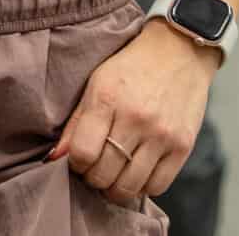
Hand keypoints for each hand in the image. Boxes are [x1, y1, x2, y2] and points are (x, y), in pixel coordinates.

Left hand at [50, 19, 217, 203]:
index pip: (83, 153)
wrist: (179, 50)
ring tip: (115, 174)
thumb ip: (76, 123)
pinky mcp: (183, 146)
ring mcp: (162, 134)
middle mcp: (136, 118)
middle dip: (94, 178)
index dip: (76, 164)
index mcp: (108, 98)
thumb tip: (55, 158)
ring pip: (129, 187)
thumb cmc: (132, 67)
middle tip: (96, 169)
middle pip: (104, 175)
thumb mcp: (97, 83)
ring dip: (116, 189)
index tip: (79, 160)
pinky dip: (144, 187)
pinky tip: (138, 173)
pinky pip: (158, 186)